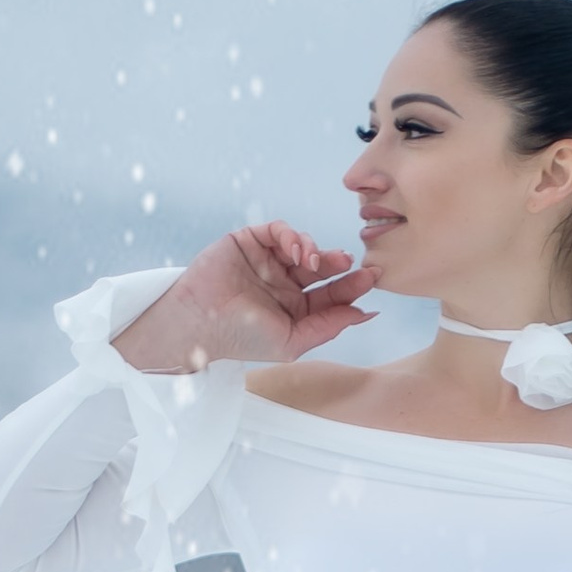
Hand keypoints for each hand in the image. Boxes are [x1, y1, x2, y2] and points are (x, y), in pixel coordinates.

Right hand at [129, 221, 376, 371]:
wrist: (200, 323)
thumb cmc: (243, 339)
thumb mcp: (293, 340)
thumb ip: (330, 325)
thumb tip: (367, 313)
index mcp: (296, 308)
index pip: (331, 294)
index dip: (352, 286)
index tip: (372, 279)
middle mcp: (284, 283)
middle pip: (322, 268)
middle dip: (339, 264)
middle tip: (352, 263)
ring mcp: (267, 261)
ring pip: (303, 246)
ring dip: (315, 250)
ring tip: (315, 262)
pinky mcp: (250, 241)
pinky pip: (279, 230)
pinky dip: (292, 236)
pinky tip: (296, 251)